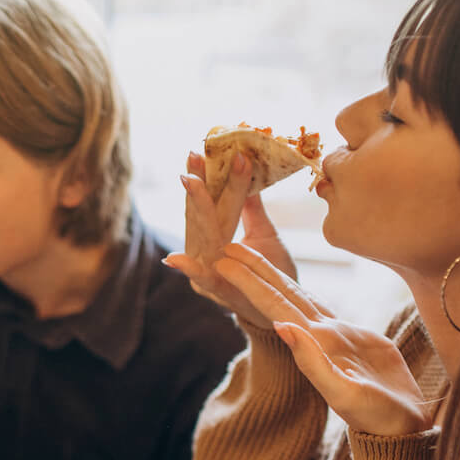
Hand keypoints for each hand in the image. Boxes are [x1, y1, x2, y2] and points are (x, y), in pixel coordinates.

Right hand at [166, 151, 295, 327]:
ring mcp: (210, 272)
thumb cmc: (272, 272)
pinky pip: (205, 280)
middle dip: (198, 183)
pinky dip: (191, 271)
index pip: (211, 201)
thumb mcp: (265, 233)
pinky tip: (175, 260)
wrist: (284, 312)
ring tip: (190, 181)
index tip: (201, 147)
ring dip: (197, 209)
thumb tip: (248, 169)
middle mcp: (207, 252)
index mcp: (218, 236)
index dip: (207, 176)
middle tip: (194, 155)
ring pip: (202, 236)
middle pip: (201, 214)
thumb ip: (252, 207)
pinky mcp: (218, 294)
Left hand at [214, 243, 432, 435]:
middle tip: (227, 244)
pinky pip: (321, 307)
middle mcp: (316, 338)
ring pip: (298, 297)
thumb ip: (314, 363)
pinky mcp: (352, 338)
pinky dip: (304, 291)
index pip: (273, 306)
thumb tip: (283, 328)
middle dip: (254, 270)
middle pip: (280, 295)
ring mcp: (332, 338)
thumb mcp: (345, 393)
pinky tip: (294, 284)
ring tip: (251, 253)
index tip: (224, 259)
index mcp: (312, 346)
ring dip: (273, 275)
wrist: (399, 429)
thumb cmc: (376, 417)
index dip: (249, 282)